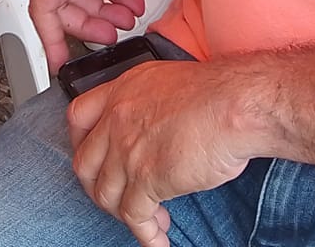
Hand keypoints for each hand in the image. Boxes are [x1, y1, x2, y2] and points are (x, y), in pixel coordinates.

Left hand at [68, 60, 258, 244]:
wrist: (235, 106)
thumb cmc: (218, 93)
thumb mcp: (170, 84)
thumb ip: (150, 106)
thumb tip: (153, 132)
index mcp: (124, 91)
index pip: (79, 116)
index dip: (80, 141)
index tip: (91, 156)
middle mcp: (118, 119)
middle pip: (85, 163)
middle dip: (97, 187)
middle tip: (116, 196)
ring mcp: (128, 150)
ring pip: (106, 194)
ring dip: (123, 213)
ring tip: (150, 219)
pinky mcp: (146, 180)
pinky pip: (135, 217)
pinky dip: (147, 234)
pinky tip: (158, 240)